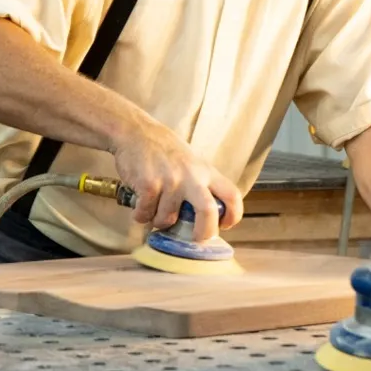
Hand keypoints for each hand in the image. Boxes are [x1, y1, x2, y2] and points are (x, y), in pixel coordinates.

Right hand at [111, 118, 242, 241]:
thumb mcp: (193, 163)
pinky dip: (140, 215)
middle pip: (208, 211)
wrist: (137, 132)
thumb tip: (207, 218)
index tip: (225, 225)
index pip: (232, 195)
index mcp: (207, 172)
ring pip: (166, 220)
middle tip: (195, 238)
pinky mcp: (149, 185)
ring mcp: (171, 181)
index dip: (234, 215)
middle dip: (203, 232)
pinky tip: (140, 204)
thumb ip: (201, 185)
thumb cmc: (166, 151)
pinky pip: (145, 215)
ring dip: (157, 222)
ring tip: (153, 209)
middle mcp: (192, 177)